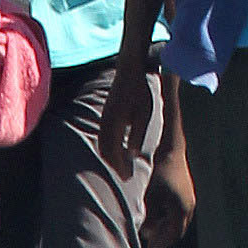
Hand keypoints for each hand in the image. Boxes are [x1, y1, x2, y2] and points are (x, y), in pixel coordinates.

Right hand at [99, 60, 154, 180]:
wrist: (129, 69)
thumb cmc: (140, 91)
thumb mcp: (144, 112)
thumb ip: (137, 132)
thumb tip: (132, 152)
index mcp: (114, 124)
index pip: (113, 152)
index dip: (120, 167)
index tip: (128, 178)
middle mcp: (106, 123)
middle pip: (106, 151)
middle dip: (115, 165)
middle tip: (126, 177)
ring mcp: (104, 118)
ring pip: (103, 144)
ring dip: (111, 157)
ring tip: (122, 167)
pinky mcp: (106, 114)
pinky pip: (104, 136)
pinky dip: (109, 147)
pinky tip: (119, 150)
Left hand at [141, 142, 194, 247]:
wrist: (168, 149)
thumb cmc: (156, 173)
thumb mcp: (148, 198)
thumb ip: (147, 218)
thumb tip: (146, 232)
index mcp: (180, 209)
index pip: (173, 235)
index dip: (161, 243)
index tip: (150, 245)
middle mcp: (189, 205)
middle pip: (178, 229)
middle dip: (164, 236)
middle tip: (150, 238)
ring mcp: (190, 197)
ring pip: (180, 219)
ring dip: (167, 225)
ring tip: (152, 225)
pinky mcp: (187, 190)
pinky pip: (180, 210)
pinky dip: (170, 216)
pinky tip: (158, 211)